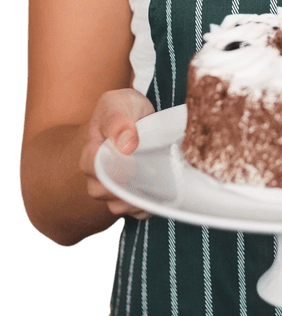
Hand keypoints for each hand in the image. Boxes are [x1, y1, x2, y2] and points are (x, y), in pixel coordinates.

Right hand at [79, 88, 154, 219]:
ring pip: (116, 206)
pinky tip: (156, 195)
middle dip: (121, 187)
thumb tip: (126, 145)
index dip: (110, 166)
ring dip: (134, 201)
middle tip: (144, 175)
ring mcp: (113, 187)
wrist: (140, 116)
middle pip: (99, 191)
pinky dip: (145, 208)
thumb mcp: (118, 103)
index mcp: (91, 150)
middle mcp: (97, 173)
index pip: (91, 166)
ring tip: (152, 187)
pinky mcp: (130, 195)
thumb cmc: (126, 108)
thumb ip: (118, 120)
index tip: (131, 157)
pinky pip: (134, 212)